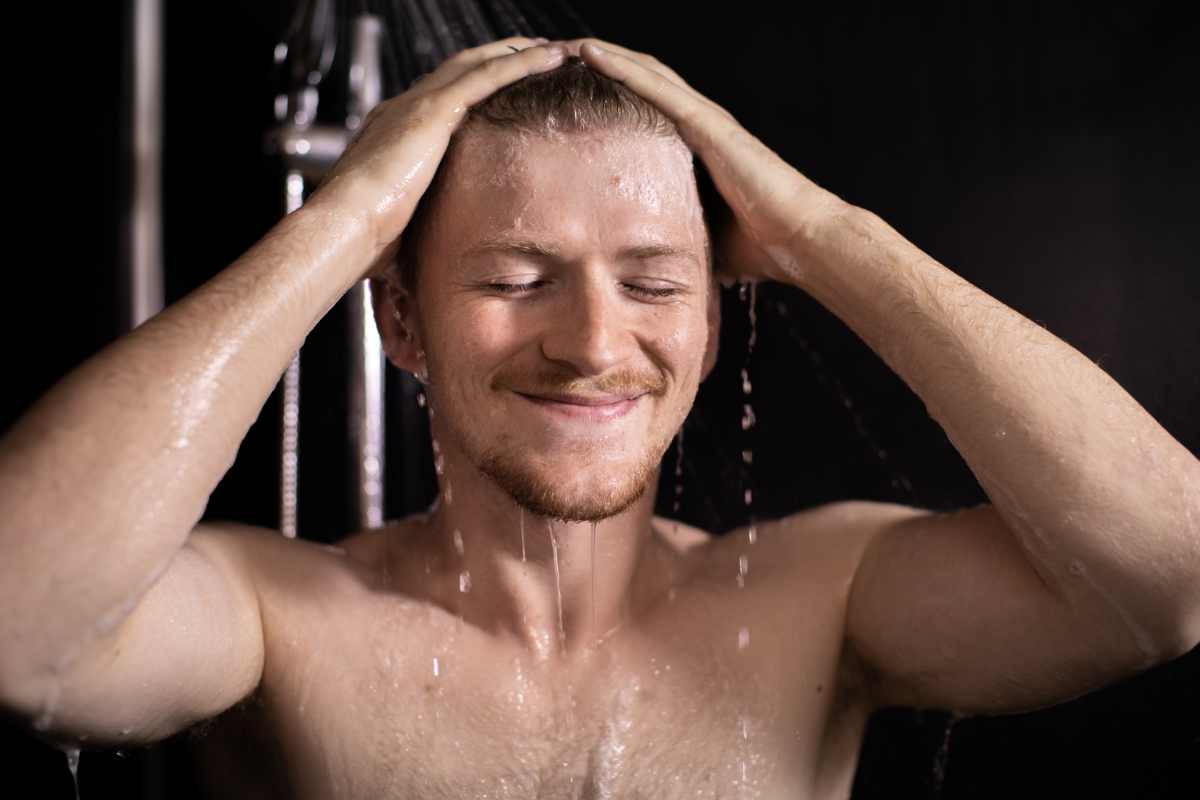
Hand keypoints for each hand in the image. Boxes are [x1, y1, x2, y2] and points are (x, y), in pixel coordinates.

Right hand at [306, 37, 566, 278]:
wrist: (342, 228)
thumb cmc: (361, 239)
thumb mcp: (396, 224)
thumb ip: (417, 220)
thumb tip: (427, 247)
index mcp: (392, 133)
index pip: (440, 99)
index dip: (472, 87)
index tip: (500, 86)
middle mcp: (403, 110)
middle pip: (461, 71)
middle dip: (499, 59)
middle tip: (536, 54)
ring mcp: (417, 106)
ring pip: (477, 65)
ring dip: (518, 54)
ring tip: (554, 50)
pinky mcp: (433, 111)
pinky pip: (487, 76)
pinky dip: (521, 63)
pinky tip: (549, 58)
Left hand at [564, 38, 848, 285]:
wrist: (797, 242)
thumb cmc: (758, 247)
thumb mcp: (698, 238)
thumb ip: (672, 237)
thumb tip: (640, 268)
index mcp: (696, 150)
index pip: (646, 113)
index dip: (612, 95)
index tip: (570, 93)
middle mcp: (700, 126)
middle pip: (642, 83)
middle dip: (601, 67)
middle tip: (555, 58)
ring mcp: (704, 120)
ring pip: (644, 73)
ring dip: (603, 55)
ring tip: (561, 45)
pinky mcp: (706, 123)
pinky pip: (656, 86)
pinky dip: (620, 66)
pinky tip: (588, 52)